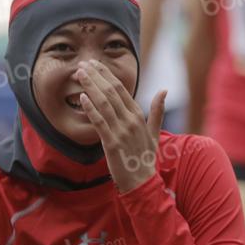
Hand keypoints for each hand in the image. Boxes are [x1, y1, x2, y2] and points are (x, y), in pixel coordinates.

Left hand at [73, 59, 167, 192]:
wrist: (142, 182)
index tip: (94, 63)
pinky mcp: (112, 143)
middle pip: (111, 92)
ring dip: (90, 86)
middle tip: (82, 63)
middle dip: (96, 75)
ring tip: (79, 74)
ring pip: (104, 103)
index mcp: (138, 115)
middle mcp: (131, 120)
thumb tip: (164, 90)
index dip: (106, 74)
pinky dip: (91, 109)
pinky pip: (100, 123)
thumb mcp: (154, 132)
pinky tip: (82, 98)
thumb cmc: (145, 157)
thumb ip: (157, 110)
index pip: (121, 88)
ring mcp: (121, 131)